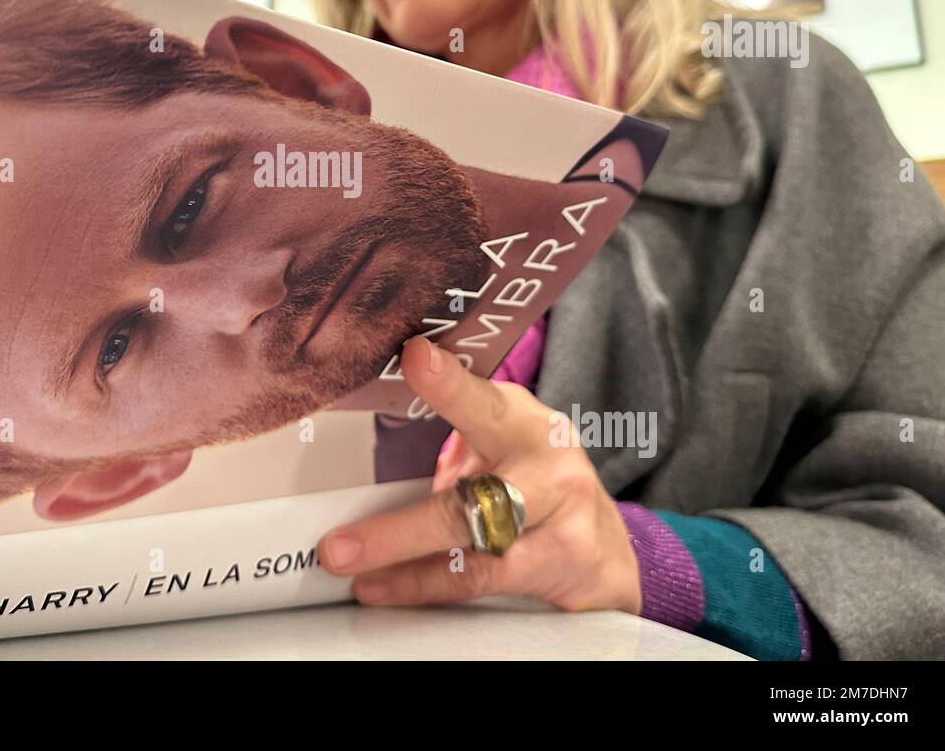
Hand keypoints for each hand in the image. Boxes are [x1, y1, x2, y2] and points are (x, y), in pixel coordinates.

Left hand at [318, 335, 641, 614]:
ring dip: (403, 563)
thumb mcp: (501, 443)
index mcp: (521, 422)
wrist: (607, 548)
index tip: (414, 357)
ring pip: (475, 545)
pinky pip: (484, 579)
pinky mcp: (564, 566)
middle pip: (474, 496)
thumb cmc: (534, 484)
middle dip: (400, 527)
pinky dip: (427, 586)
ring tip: (354, 570)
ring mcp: (562, 520)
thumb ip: (452, 431)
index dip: (449, 381)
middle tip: (337, 544)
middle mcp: (548, 465)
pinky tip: (388, 587)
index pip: (481, 400)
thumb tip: (357, 442)